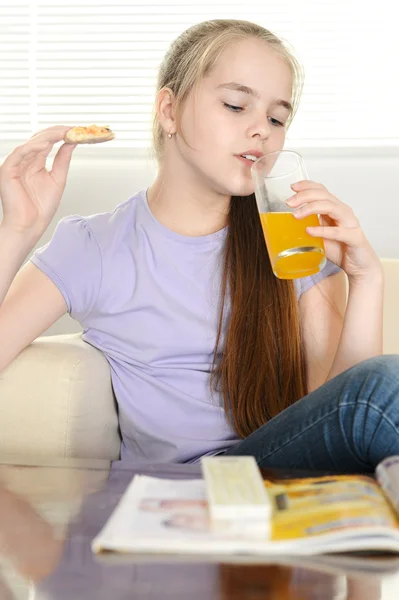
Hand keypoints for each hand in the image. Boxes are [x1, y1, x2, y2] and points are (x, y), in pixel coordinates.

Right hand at [0, 125, 76, 239]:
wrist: (30, 225)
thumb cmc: (41, 207)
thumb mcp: (58, 179)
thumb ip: (62, 160)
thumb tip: (71, 142)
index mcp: (35, 162)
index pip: (47, 142)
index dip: (61, 134)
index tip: (76, 130)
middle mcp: (24, 160)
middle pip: (39, 139)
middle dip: (56, 132)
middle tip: (72, 128)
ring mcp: (15, 164)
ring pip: (30, 143)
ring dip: (48, 136)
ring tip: (63, 133)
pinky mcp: (7, 169)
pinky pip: (19, 153)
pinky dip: (32, 147)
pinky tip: (46, 144)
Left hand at [286, 180, 381, 282]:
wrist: (359, 265)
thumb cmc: (341, 249)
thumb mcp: (320, 236)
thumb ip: (308, 228)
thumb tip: (287, 228)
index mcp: (335, 209)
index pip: (321, 190)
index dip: (307, 186)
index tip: (292, 187)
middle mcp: (343, 212)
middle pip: (323, 195)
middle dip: (304, 196)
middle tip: (288, 203)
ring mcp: (349, 223)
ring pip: (330, 207)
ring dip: (311, 208)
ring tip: (296, 215)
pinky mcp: (353, 237)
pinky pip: (337, 231)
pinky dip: (322, 230)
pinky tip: (310, 231)